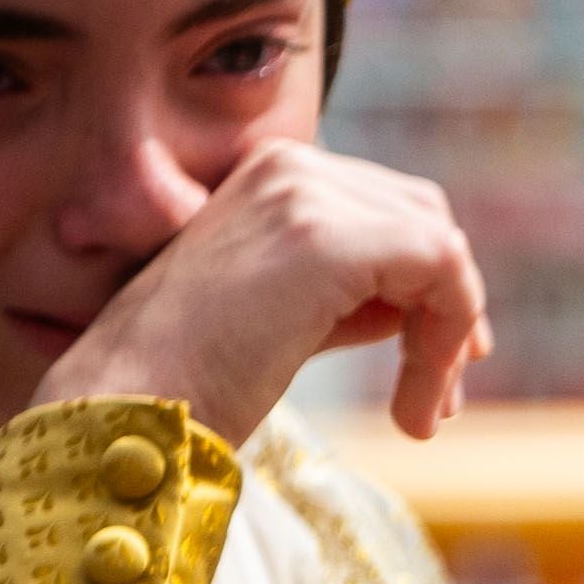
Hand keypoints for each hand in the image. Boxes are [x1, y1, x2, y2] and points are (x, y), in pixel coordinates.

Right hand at [36, 138, 491, 443]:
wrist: (132, 403)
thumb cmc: (193, 376)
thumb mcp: (287, 317)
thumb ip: (349, 295)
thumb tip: (423, 305)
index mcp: (273, 175)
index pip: (392, 210)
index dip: (432, 287)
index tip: (436, 370)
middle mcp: (290, 166)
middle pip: (426, 218)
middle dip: (451, 307)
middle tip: (441, 399)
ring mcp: (307, 193)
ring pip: (441, 248)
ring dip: (449, 338)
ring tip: (421, 416)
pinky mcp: (330, 237)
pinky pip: (443, 269)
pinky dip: (448, 339)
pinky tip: (416, 406)